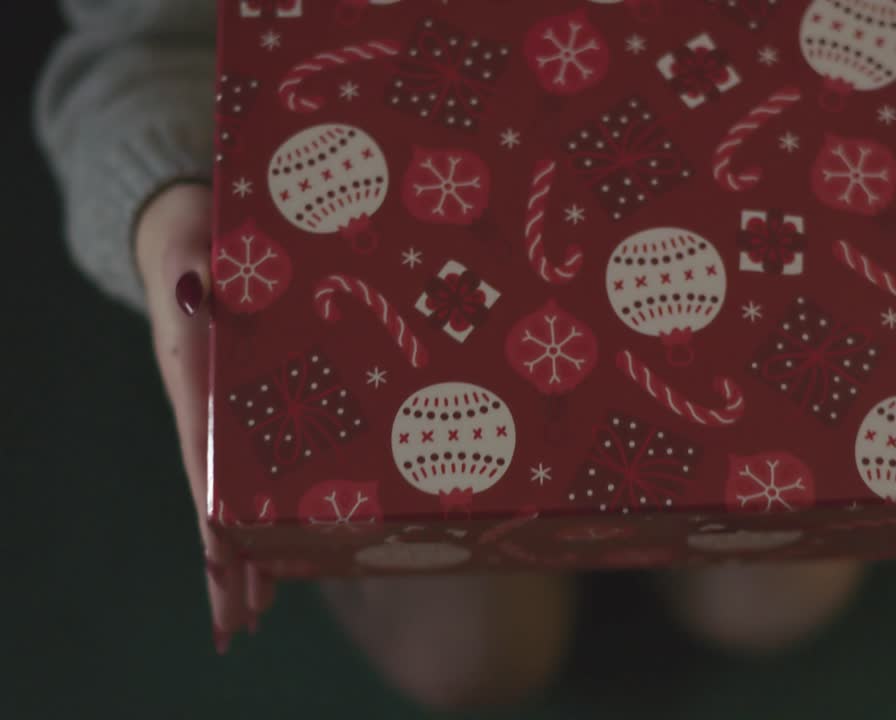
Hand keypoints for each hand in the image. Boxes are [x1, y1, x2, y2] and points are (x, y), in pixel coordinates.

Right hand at [135, 183, 275, 653]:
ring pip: (227, 497)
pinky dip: (258, 518)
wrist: (186, 229)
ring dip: (241, 557)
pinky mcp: (237, 413)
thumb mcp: (198, 244)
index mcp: (191, 372)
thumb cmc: (199, 236)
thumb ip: (196, 269)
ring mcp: (217, 415)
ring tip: (250, 617)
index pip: (201, 453)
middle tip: (237, 626)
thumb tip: (193, 289)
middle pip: (210, 498)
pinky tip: (277, 555)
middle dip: (226, 564)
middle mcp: (200, 407)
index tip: (225, 559)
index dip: (215, 507)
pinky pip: (246, 473)